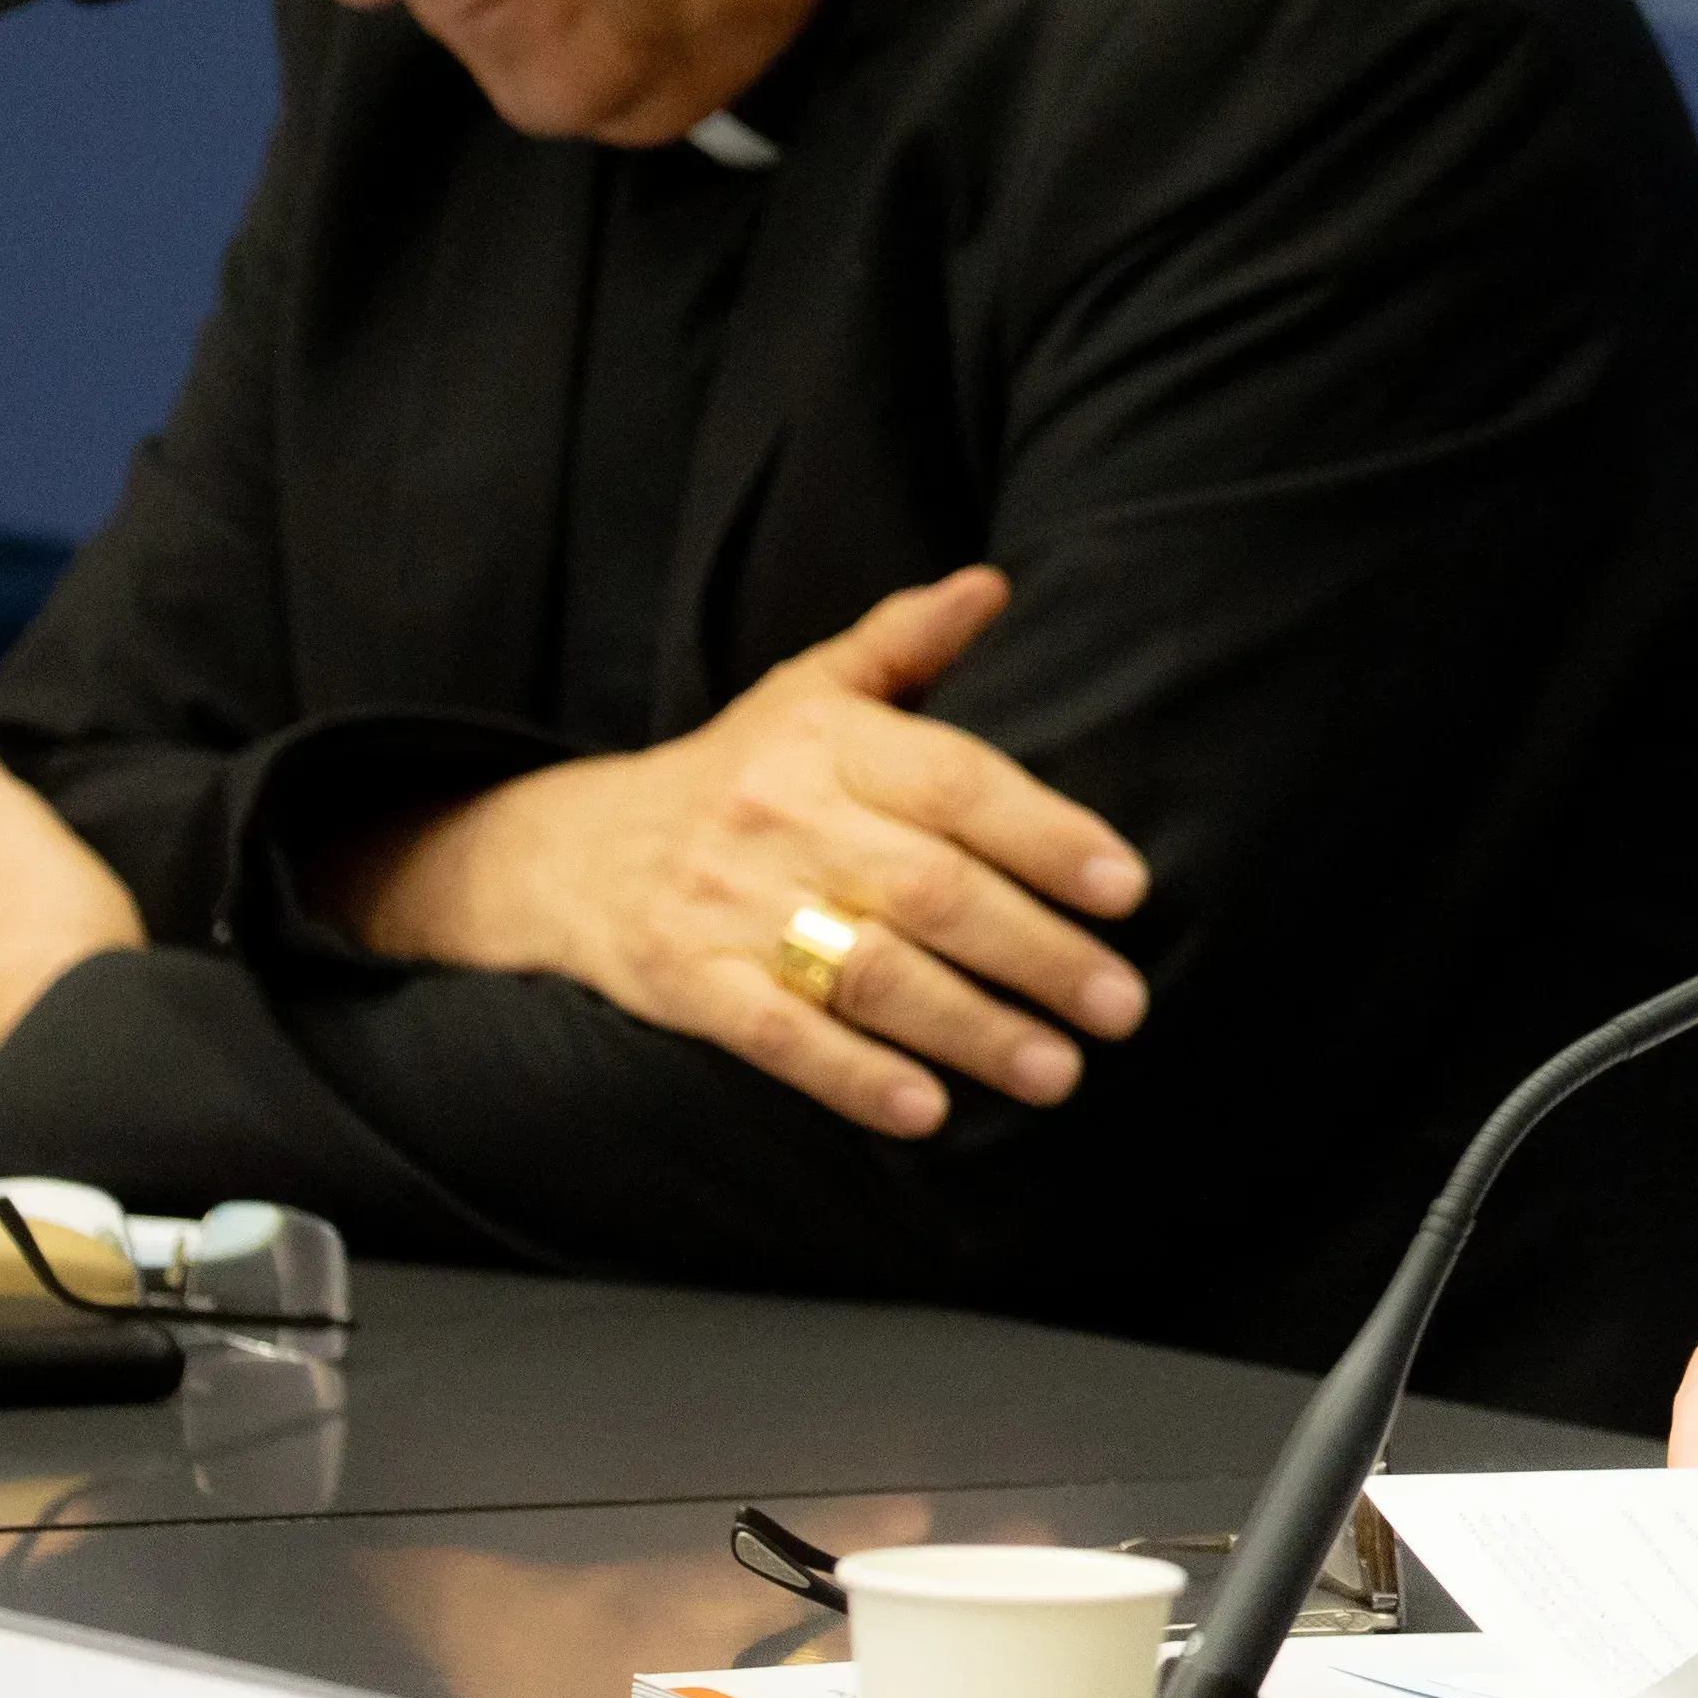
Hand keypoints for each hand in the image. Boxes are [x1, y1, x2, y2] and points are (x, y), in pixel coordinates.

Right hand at [333, 567, 1147, 1137]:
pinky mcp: (685, 981)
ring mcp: (728, 903)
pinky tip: (926, 1111)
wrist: (569, 848)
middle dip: (1037, 952)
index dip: (1048, 834)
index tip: (1128, 888)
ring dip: (972, 1029)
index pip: (955, 783)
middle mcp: (780, 815)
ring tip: (1058, 1072)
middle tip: (1121, 1005)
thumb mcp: (809, 690)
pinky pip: (776, 1035)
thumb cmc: (736, 770)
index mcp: (825, 741)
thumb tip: (991, 586)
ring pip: (871, 971)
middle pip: (931, 889)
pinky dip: (853, 1076)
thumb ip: (903, 641)